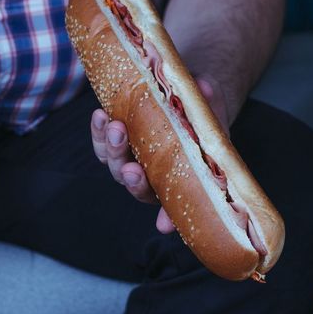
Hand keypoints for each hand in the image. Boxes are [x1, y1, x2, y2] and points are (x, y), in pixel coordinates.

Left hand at [90, 77, 232, 232]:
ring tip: (114, 127)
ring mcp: (132, 157)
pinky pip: (102, 142)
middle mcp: (153, 174)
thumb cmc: (205, 111)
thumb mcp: (212, 109)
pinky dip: (99, 132)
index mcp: (180, 178)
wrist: (187, 92)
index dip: (167, 216)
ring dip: (112, 150)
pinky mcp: (116, 138)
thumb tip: (204, 89)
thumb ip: (208, 105)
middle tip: (132, 167)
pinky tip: (101, 116)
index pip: (172, 204)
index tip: (163, 224)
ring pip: (115, 165)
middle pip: (137, 185)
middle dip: (132, 178)